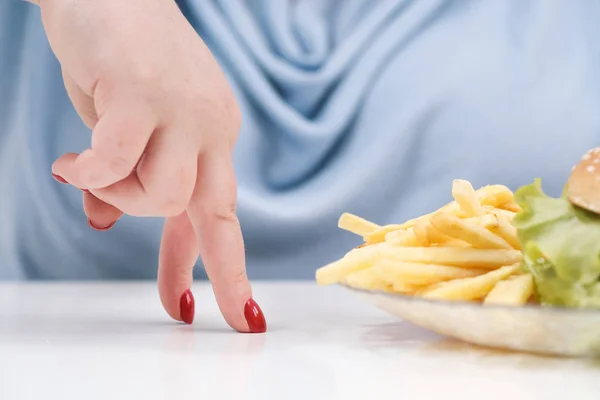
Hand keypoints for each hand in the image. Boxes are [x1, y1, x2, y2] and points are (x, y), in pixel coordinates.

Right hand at [33, 0, 265, 331]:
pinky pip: (118, 163)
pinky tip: (69, 161)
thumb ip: (127, 176)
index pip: (221, 213)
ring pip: (164, 197)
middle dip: (210, 271)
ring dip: (119, 198)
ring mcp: (186, 110)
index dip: (227, 271)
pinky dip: (89, 173)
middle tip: (174, 297)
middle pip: (217, 215)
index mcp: (215, 135)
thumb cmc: (118, 57)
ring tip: (89, 169)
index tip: (236, 316)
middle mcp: (213, 126)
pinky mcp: (147, 94)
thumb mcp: (126, 127)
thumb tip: (106, 221)